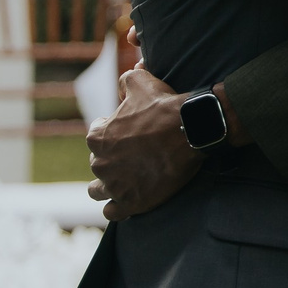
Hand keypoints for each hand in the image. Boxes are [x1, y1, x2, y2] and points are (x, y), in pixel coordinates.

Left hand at [86, 68, 203, 221]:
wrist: (192, 131)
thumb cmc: (164, 107)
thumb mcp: (141, 82)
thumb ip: (126, 80)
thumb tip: (128, 75)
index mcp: (97, 137)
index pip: (96, 137)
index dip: (112, 133)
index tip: (128, 133)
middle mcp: (100, 163)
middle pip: (98, 164)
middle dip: (111, 159)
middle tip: (134, 155)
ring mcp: (115, 186)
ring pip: (98, 191)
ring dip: (107, 186)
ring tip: (125, 180)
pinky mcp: (131, 202)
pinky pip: (113, 212)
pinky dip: (117, 207)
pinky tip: (128, 199)